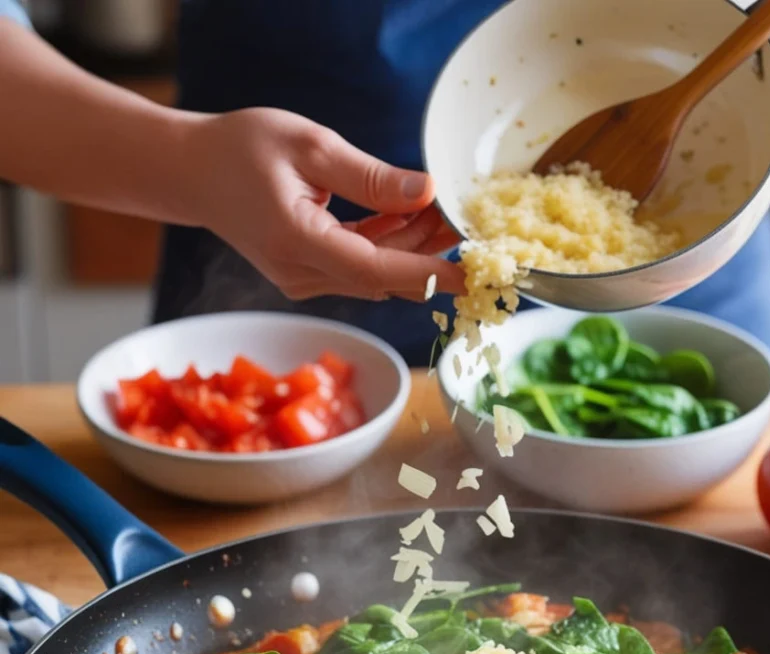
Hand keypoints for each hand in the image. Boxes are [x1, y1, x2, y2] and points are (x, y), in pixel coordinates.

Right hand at [183, 107, 463, 302]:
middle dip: (427, 253)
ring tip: (441, 213)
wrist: (192, 172)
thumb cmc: (240, 149)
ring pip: (373, 274)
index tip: (466, 274)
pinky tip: (410, 218)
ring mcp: (303, 280)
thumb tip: (425, 192)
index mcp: (296, 240)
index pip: (374, 268)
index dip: (425, 272)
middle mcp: (300, 272)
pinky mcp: (308, 275)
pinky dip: (386, 246)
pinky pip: (358, 268)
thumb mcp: (309, 146)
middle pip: (381, 275)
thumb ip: (370, 176)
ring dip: (410, 248)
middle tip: (461, 221)